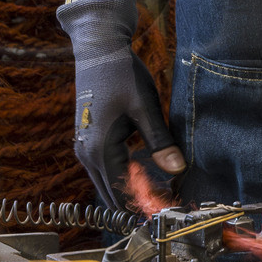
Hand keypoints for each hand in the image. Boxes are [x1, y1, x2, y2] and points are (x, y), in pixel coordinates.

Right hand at [57, 0, 184, 210]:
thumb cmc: (122, 75)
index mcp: (101, 150)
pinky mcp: (87, 140)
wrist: (98, 50)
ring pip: (105, 183)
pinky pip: (103, 170)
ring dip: (127, 192)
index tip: (167, 212)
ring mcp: (83, 147)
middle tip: (164, 208)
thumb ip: (160, 141)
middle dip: (135, 204)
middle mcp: (87, 154)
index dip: (144, 206)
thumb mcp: (146, 108)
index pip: (122, 194)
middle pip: (111, 195)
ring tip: (157, 194)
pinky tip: (142, 175)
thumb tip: (178, 169)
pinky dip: (120, 177)